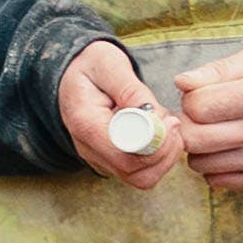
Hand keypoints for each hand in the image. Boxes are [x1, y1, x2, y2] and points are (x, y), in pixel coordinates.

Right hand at [59, 39, 183, 187]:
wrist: (72, 76)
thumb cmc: (90, 67)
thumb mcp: (108, 63)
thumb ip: (130, 89)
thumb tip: (152, 115)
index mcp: (85, 124)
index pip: (124, 153)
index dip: (154, 142)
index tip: (166, 118)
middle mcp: (90, 149)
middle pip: (136, 173)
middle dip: (164, 151)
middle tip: (171, 121)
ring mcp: (101, 159)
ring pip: (143, 178)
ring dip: (165, 155)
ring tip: (166, 125)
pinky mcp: (113, 162)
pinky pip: (143, 173)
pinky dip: (160, 156)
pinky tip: (160, 132)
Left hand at [172, 45, 242, 188]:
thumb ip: (216, 70)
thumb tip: (182, 83)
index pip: (199, 106)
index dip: (190, 98)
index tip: (200, 94)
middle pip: (196, 139)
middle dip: (188, 125)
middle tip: (199, 116)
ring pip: (201, 163)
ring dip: (200, 147)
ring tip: (217, 130)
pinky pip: (216, 180)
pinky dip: (215, 165)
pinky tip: (230, 148)